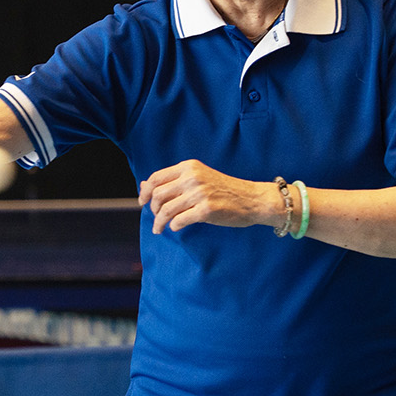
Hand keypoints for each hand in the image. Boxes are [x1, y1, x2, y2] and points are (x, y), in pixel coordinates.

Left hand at [139, 159, 277, 233]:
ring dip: (159, 222)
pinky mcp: (207, 210)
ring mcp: (200, 194)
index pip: (156, 178)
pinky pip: (179, 220)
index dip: (145, 192)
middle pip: (158, 195)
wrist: (253, 199)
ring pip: (166, 210)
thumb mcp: (199, 179)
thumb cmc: (225, 190)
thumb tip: (143, 186)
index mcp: (189, 167)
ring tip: (160, 228)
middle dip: (152, 210)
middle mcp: (192, 178)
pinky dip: (174, 226)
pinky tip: (177, 227)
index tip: (142, 203)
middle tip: (155, 219)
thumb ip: (173, 181)